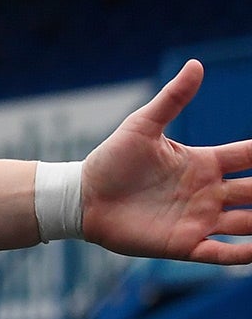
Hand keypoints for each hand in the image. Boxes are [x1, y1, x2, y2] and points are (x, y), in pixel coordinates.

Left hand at [82, 60, 251, 264]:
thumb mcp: (143, 126)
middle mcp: (210, 192)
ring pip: (249, 222)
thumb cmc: (112, 160)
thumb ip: (173, 99)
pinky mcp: (185, 244)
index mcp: (205, 163)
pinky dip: (245, 254)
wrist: (83, 198)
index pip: (251, 156)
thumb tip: (196, 63)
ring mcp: (200, 219)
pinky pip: (224, 253)